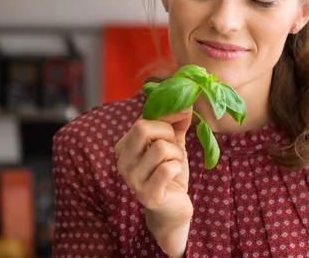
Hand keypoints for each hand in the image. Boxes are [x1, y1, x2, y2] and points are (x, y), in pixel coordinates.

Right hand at [115, 107, 192, 255]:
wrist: (174, 208)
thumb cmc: (170, 172)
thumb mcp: (172, 142)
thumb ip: (176, 121)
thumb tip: (186, 101)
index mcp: (124, 147)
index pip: (142, 119)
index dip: (166, 117)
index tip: (179, 122)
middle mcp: (122, 162)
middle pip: (143, 128)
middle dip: (167, 133)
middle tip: (173, 147)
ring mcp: (132, 180)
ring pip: (160, 148)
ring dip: (176, 154)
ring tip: (174, 164)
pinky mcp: (147, 195)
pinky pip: (167, 168)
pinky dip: (177, 168)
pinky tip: (174, 176)